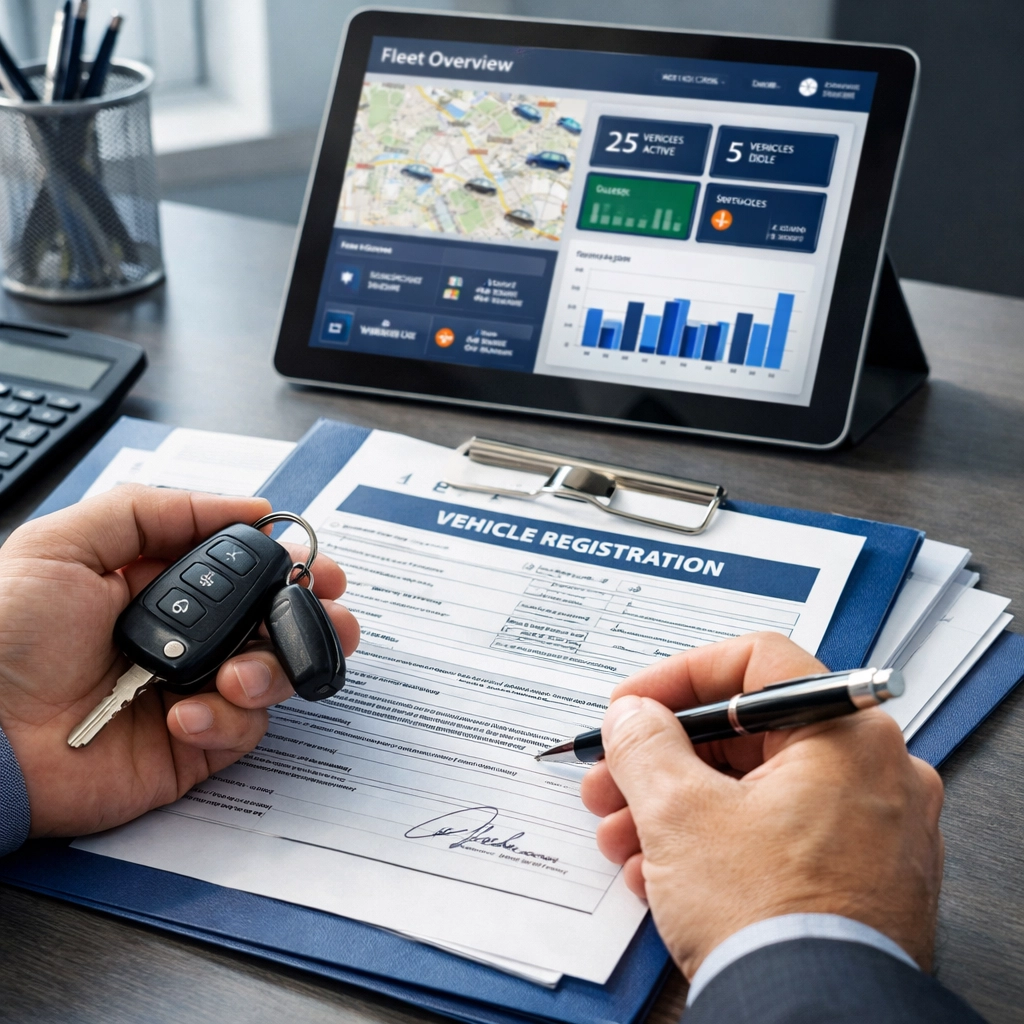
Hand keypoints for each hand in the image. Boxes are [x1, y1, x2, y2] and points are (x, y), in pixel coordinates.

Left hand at [0, 485, 359, 838]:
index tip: (312, 561)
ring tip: (236, 675)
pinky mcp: (194, 746)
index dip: (286, 563)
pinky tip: (185, 715)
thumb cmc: (4, 639)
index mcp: (158, 585)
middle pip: (274, 620)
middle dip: (311, 615)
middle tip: (329, 613)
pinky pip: (245, 729)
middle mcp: (185, 636)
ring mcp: (193, 690)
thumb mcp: (64, 544)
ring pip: (274, 673)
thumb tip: (248, 505)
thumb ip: (154, 509)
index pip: (242, 567)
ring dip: (274, 667)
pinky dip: (227, 719)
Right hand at [580, 632, 944, 978]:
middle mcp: (876, 775)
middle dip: (662, 761)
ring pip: (754, 793)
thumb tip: (634, 717)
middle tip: (613, 777)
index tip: (633, 704)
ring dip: (675, 809)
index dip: (678, 677)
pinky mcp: (860, 883)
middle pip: (747, 737)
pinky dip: (715, 847)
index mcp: (849, 736)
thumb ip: (645, 743)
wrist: (810, 1022)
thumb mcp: (678, 812)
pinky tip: (660, 874)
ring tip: (624, 837)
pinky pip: (775, 840)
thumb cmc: (768, 919)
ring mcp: (873, 833)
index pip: (756, 663)